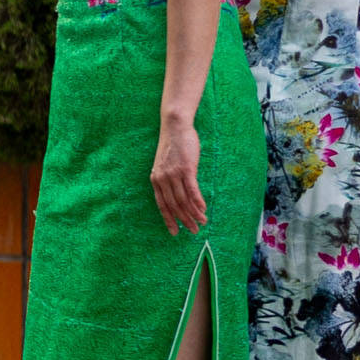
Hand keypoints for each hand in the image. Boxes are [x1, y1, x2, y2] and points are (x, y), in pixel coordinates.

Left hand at [151, 111, 207, 233]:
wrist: (175, 127)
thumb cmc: (172, 146)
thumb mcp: (165, 165)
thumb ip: (168, 180)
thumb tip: (177, 194)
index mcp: (155, 180)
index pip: (161, 205)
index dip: (169, 219)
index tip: (175, 232)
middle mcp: (163, 179)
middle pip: (174, 205)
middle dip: (184, 220)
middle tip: (193, 232)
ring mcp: (174, 174)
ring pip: (184, 200)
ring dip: (194, 214)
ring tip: (202, 223)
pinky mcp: (186, 169)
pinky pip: (192, 190)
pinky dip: (198, 202)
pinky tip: (203, 210)